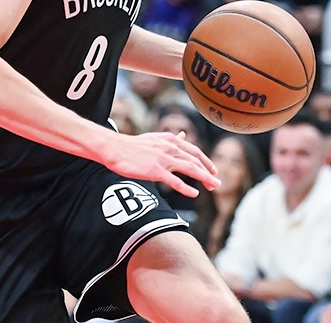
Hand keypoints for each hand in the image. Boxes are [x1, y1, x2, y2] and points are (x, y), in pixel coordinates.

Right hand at [103, 130, 219, 197]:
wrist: (114, 148)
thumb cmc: (132, 145)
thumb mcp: (155, 138)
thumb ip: (171, 140)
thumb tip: (183, 136)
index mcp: (170, 139)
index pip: (194, 151)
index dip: (206, 161)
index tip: (213, 170)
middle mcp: (169, 148)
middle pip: (195, 161)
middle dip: (208, 173)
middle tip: (216, 183)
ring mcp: (163, 159)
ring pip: (190, 169)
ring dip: (205, 178)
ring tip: (213, 187)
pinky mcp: (155, 170)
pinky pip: (175, 181)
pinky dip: (186, 188)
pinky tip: (194, 194)